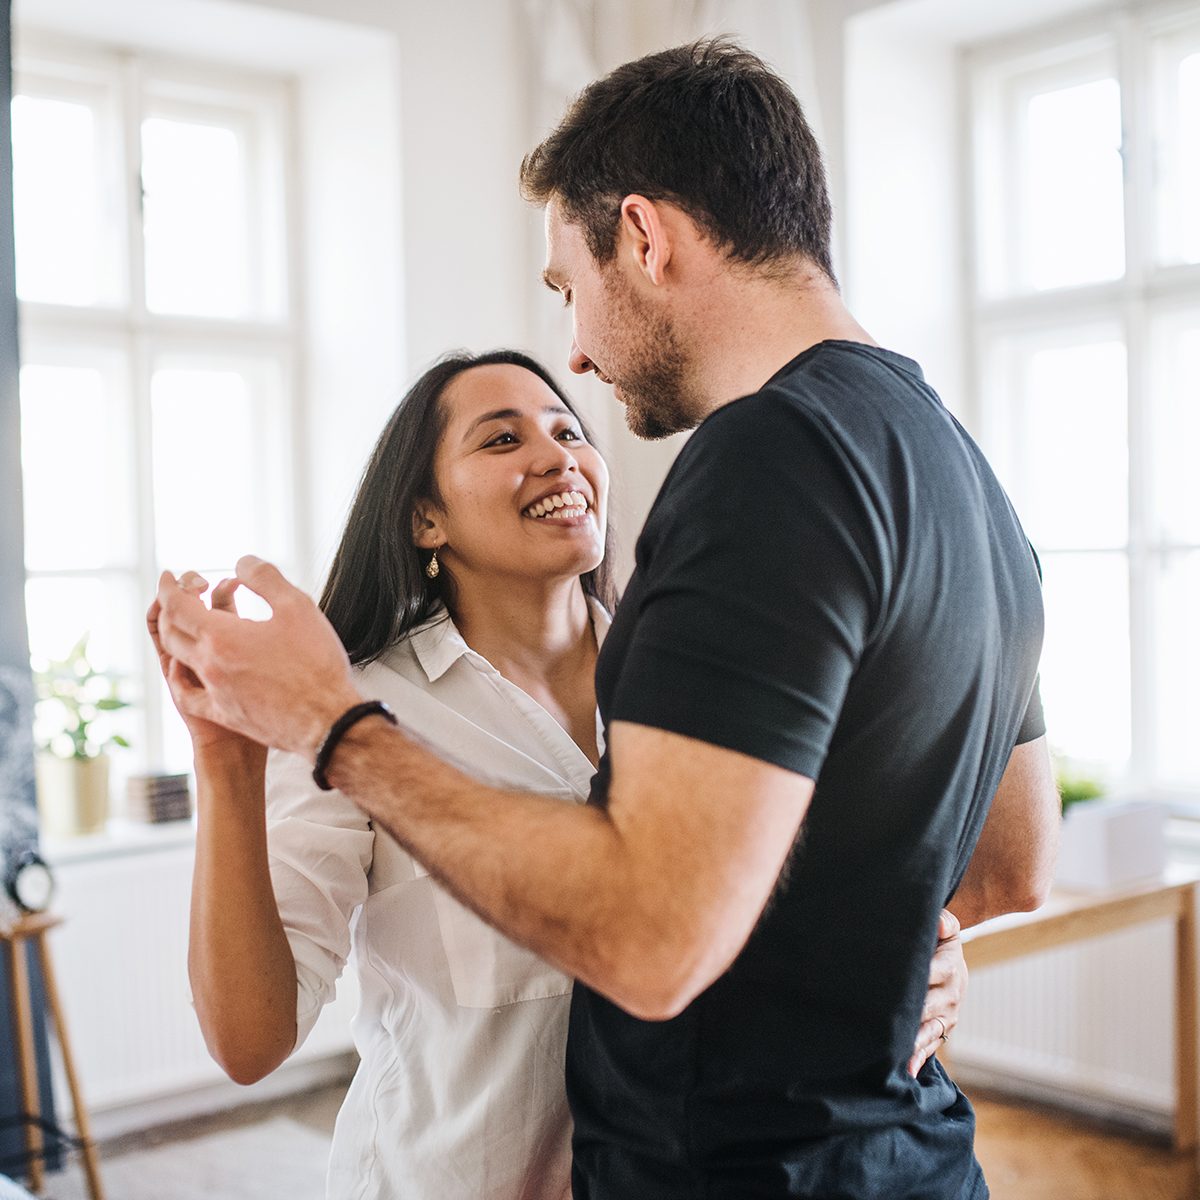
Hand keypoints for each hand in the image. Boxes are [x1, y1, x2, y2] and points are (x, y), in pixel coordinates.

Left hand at [154, 556, 362, 757]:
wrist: (327, 721)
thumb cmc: (316, 664)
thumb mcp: (297, 607)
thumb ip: (265, 579)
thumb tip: (242, 563)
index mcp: (222, 636)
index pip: (177, 605)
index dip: (170, 587)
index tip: (169, 576)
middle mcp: (210, 664)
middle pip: (172, 632)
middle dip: (171, 608)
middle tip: (180, 596)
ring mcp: (214, 692)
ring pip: (179, 660)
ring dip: (179, 638)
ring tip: (188, 626)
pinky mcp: (226, 714)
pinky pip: (190, 696)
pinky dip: (184, 677)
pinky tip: (190, 672)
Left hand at [908, 908, 965, 1076]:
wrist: (950, 961)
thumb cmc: (938, 941)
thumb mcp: (945, 928)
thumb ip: (944, 923)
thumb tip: (940, 926)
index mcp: (950, 967)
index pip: (936, 972)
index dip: (922, 976)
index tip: (903, 983)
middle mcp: (951, 995)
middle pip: (931, 1006)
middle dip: (913, 1015)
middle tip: (891, 1025)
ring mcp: (947, 1015)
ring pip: (932, 1030)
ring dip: (917, 1044)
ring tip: (901, 1057)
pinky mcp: (941, 1029)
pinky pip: (931, 1045)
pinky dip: (919, 1057)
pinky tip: (907, 1070)